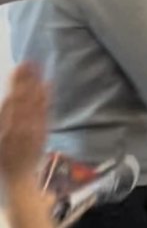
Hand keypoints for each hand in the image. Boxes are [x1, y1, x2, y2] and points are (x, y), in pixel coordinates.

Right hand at [0, 63, 48, 180]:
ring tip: (37, 66)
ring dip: (34, 83)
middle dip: (23, 79)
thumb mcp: (0, 136)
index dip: (13, 83)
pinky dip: (45, 97)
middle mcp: (14, 127)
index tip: (16, 66)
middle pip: (20, 98)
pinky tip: (47, 83)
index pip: (9, 100)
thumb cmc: (5, 158)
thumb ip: (3, 115)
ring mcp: (29, 129)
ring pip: (32, 102)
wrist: (17, 179)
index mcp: (3, 127)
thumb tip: (7, 98)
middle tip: (27, 60)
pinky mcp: (41, 132)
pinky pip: (44, 112)